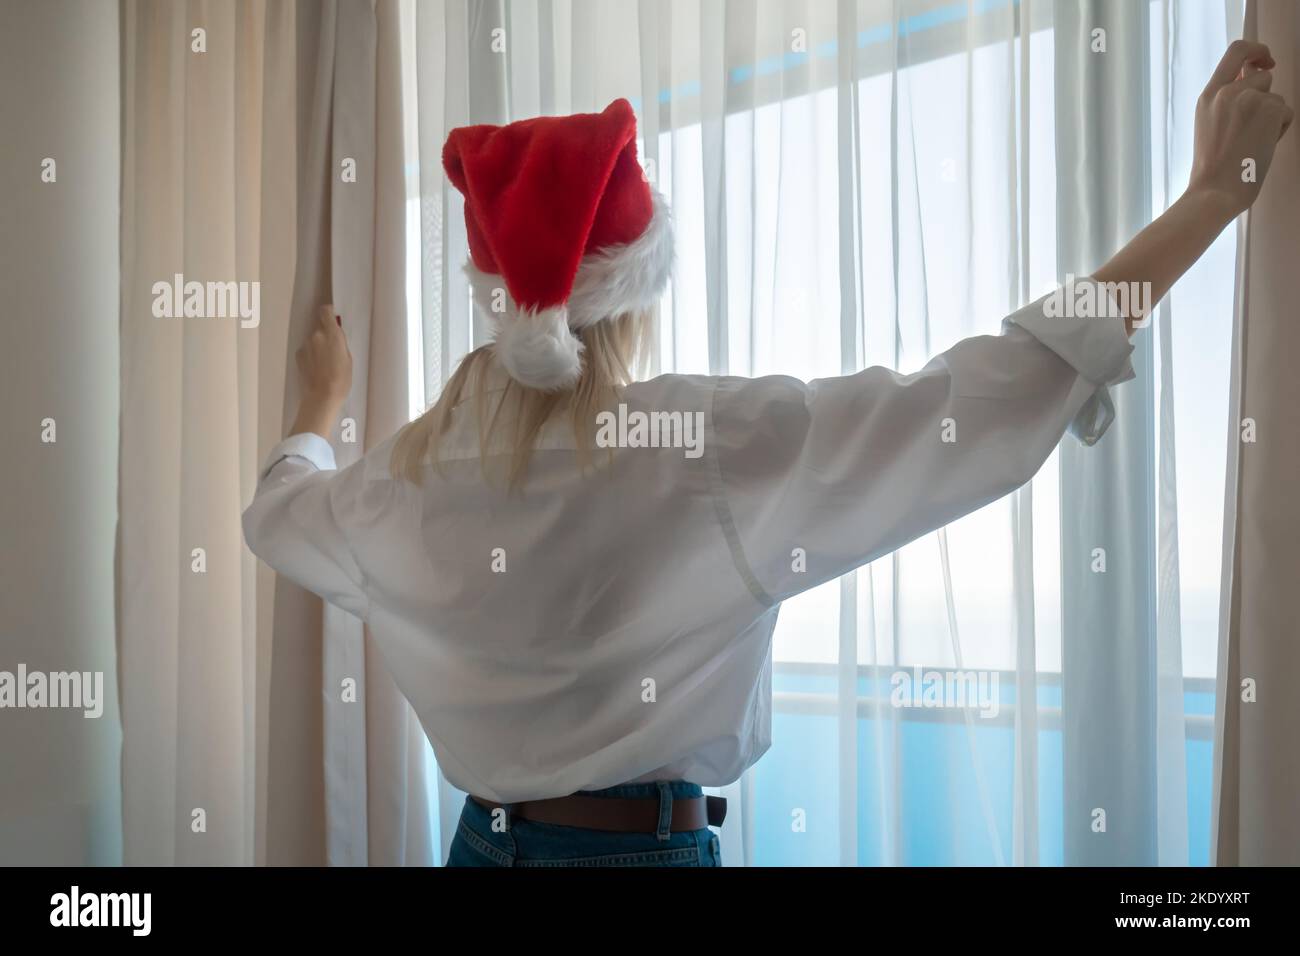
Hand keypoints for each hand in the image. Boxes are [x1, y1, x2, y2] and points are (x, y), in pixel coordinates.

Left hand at [296, 305, 352, 409]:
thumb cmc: (341, 379)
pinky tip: (316, 367)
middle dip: (326, 334)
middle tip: (333, 349)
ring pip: (313, 339)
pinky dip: (311, 355)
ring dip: (318, 346)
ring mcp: (305, 345)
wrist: (322, 396)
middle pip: (320, 327)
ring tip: (325, 362)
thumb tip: (335, 335)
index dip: (329, 313)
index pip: (325, 311)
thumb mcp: (348, 358)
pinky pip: (307, 349)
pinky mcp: (298, 355)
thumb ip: (340, 343)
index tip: (333, 318)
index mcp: (332, 334)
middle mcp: (316, 335)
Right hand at [1188, 40, 1293, 217]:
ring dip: (1272, 117)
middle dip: (1267, 97)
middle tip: (1258, 124)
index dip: (1256, 50)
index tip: (1264, 61)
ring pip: (1276, 97)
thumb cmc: (1212, 168)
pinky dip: (1279, 130)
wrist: (1214, 192)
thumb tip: (1251, 78)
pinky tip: (1262, 147)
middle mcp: (1227, 91)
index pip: (1236, 51)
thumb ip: (1226, 99)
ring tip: (1253, 142)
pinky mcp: (1269, 108)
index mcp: (1208, 96)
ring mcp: (1248, 98)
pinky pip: (1286, 112)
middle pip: (1263, 75)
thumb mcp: (1208, 125)